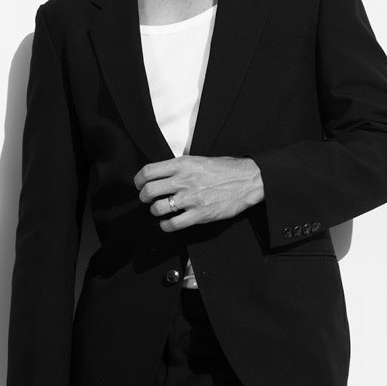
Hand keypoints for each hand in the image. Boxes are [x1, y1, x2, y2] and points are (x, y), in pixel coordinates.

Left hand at [134, 155, 263, 231]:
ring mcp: (191, 198)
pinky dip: (165, 225)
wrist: (248, 180)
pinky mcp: (200, 214)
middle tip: (147, 199)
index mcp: (183, 164)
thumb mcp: (199, 160)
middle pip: (149, 191)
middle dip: (144, 197)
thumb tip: (162, 175)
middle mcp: (184, 180)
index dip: (138, 180)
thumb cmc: (226, 169)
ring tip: (160, 210)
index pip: (149, 171)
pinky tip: (168, 222)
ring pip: (158, 208)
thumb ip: (180, 167)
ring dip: (155, 211)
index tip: (139, 184)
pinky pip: (173, 224)